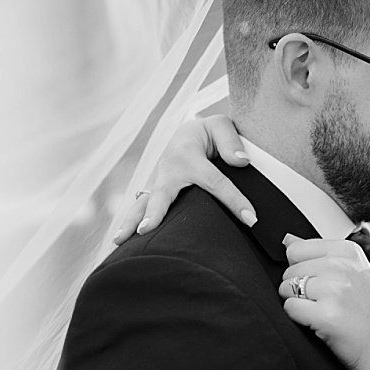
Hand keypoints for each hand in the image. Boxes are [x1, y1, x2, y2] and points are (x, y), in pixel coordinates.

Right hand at [113, 114, 256, 243]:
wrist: (189, 134)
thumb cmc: (209, 132)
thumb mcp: (222, 125)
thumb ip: (231, 142)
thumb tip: (241, 163)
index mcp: (188, 154)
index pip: (214, 182)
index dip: (234, 200)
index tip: (251, 219)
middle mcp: (168, 170)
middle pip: (162, 194)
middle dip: (155, 212)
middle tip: (146, 229)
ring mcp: (159, 183)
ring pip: (142, 204)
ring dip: (131, 222)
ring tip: (119, 241)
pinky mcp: (155, 194)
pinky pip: (141, 210)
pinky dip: (130, 224)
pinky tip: (120, 244)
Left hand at [279, 235, 369, 369]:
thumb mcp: (355, 274)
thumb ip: (320, 255)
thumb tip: (287, 240)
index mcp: (349, 252)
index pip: (297, 249)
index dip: (302, 269)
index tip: (323, 282)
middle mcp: (343, 267)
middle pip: (290, 270)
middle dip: (298, 288)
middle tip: (325, 303)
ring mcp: (336, 290)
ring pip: (287, 289)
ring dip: (297, 304)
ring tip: (323, 313)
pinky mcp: (327, 315)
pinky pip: (290, 309)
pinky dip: (299, 320)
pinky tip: (319, 324)